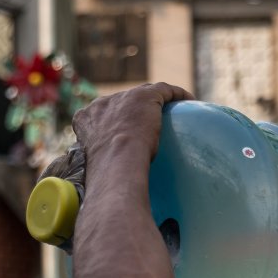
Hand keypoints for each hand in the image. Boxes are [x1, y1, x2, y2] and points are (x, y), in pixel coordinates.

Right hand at [72, 83, 194, 163]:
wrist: (117, 161)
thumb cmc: (107, 173)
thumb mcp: (99, 168)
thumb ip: (102, 166)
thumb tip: (112, 187)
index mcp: (85, 118)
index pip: (101, 114)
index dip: (112, 120)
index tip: (124, 132)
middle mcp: (102, 103)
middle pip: (122, 102)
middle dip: (133, 109)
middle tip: (150, 125)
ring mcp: (124, 97)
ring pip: (145, 93)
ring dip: (157, 99)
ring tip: (172, 111)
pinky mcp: (145, 96)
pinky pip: (166, 90)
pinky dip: (178, 94)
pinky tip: (191, 102)